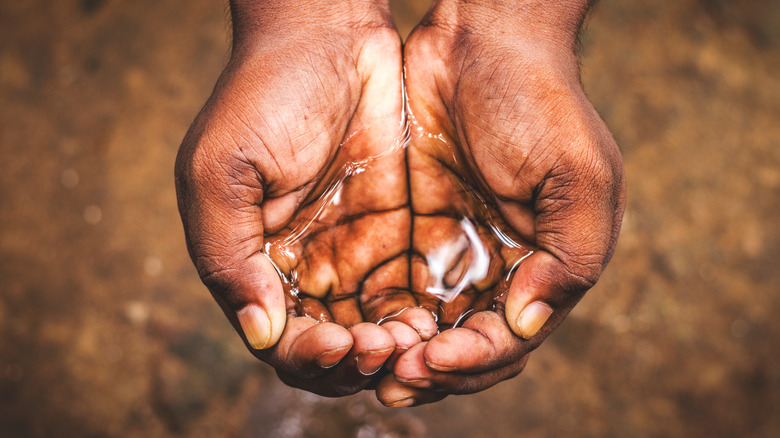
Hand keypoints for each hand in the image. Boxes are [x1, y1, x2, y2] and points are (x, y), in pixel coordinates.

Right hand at [174, 0, 434, 395]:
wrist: (330, 32)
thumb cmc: (264, 93)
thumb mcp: (220, 171)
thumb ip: (228, 257)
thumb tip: (261, 334)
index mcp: (256, 262)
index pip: (280, 340)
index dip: (308, 358)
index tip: (338, 344)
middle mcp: (305, 265)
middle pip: (332, 348)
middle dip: (356, 362)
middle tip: (384, 348)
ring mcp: (353, 249)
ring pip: (375, 330)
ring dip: (393, 349)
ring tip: (414, 339)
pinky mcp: (397, 229)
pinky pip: (410, 290)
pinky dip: (420, 316)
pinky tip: (434, 315)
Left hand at [377, 0, 625, 405]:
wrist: (480, 40)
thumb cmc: (539, 101)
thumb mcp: (579, 175)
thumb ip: (570, 258)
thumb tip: (526, 326)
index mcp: (542, 268)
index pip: (509, 340)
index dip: (475, 361)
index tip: (435, 358)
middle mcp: (496, 269)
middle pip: (463, 346)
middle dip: (431, 369)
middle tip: (393, 378)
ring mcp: (451, 251)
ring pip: (423, 326)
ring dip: (397, 352)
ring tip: (367, 361)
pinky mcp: (410, 229)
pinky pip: (390, 286)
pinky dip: (375, 312)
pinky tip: (352, 323)